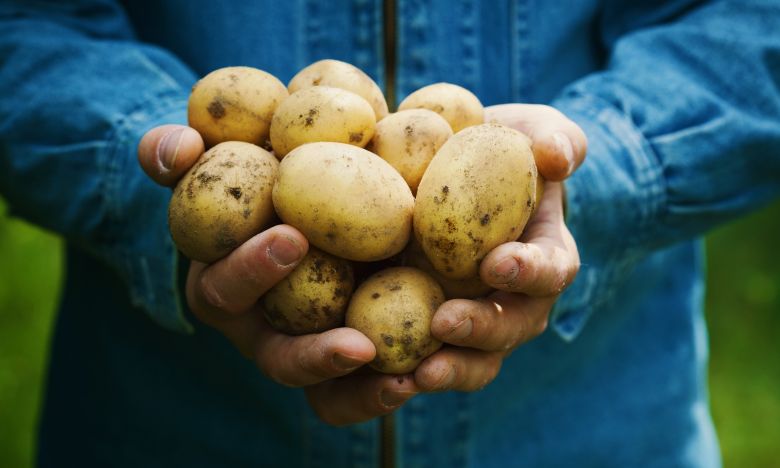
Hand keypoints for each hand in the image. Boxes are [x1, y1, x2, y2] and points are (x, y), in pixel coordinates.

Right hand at [138, 125, 417, 425]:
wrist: (315, 191)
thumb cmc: (259, 175)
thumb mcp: (218, 158)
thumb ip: (180, 152)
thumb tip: (179, 148)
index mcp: (226, 287)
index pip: (226, 289)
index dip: (251, 269)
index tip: (292, 237)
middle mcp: (266, 330)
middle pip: (280, 361)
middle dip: (313, 356)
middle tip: (359, 345)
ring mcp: (310, 349)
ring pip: (326, 393)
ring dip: (362, 393)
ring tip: (403, 383)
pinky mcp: (353, 354)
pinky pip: (365, 389)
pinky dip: (388, 388)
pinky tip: (425, 375)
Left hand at [413, 104, 584, 391]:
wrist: (444, 174)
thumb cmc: (493, 149)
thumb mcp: (527, 130)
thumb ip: (553, 137)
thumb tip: (557, 157)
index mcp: (542, 257)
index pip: (551, 270)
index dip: (531, 271)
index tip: (498, 262)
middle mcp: (513, 300)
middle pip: (510, 329)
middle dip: (482, 330)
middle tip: (444, 323)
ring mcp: (473, 321)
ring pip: (473, 361)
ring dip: (448, 371)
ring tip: (414, 376)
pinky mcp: (428, 332)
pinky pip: (422, 364)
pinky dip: (402, 376)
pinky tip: (373, 375)